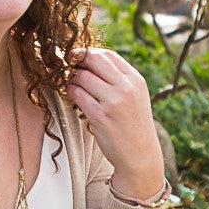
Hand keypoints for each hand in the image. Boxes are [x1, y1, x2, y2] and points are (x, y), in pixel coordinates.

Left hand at [66, 47, 163, 197]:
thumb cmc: (133, 124)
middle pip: (94, 60)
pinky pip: (78, 95)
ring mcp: (114, 102)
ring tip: (71, 83)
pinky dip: (71, 92)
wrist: (140, 155)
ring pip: (82, 77)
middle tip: (68, 66)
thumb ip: (119, 78)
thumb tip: (91, 59)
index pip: (108, 55)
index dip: (89, 53)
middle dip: (77, 60)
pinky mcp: (100, 116)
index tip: (78, 57)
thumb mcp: (135, 96)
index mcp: (136, 80)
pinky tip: (72, 95)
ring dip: (72, 78)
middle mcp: (126, 88)